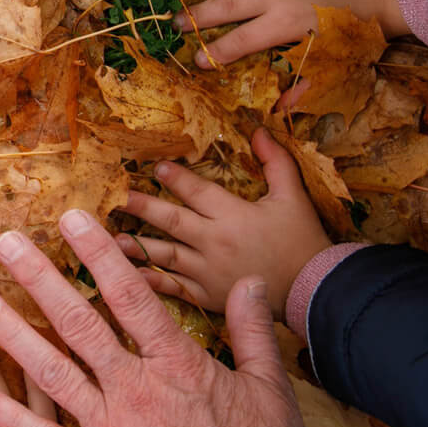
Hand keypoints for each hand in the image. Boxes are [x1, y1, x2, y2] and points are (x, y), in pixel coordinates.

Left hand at [117, 129, 332, 316]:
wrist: (316, 291)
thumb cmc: (303, 241)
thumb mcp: (293, 197)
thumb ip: (276, 162)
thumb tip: (259, 130)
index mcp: (235, 216)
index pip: (198, 192)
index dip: (175, 178)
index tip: (154, 166)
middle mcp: (216, 243)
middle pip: (172, 221)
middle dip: (141, 206)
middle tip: (114, 196)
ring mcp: (209, 273)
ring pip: (166, 255)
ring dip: (137, 245)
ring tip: (110, 237)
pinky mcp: (209, 297)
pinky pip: (175, 290)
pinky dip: (152, 283)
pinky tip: (129, 277)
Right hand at [183, 0, 406, 65]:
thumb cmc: (362, 30)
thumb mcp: (335, 64)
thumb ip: (305, 85)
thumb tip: (280, 111)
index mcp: (282, 25)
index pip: (239, 42)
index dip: (215, 53)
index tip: (197, 61)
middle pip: (226, 6)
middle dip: (196, 16)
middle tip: (174, 22)